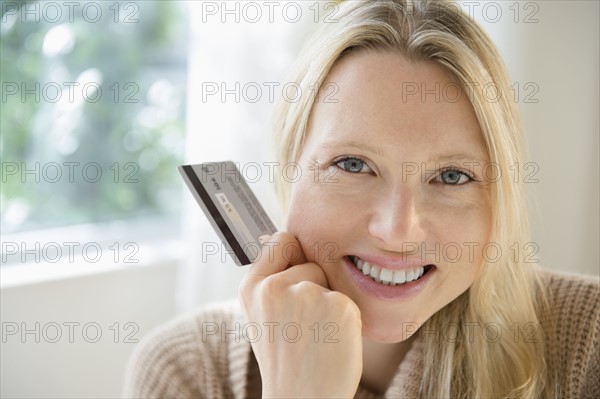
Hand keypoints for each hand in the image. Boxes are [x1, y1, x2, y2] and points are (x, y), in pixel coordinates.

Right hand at [239, 232, 362, 397]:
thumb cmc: (286, 359)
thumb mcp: (262, 315)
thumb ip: (272, 280)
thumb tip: (290, 241)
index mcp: (252, 288)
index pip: (282, 240)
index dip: (294, 256)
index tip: (297, 277)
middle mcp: (275, 287)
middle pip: (310, 260)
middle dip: (313, 284)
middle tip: (305, 324)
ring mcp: (307, 294)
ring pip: (330, 280)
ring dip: (329, 302)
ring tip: (317, 335)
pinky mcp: (338, 306)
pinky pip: (348, 298)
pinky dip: (345, 318)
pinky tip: (332, 341)